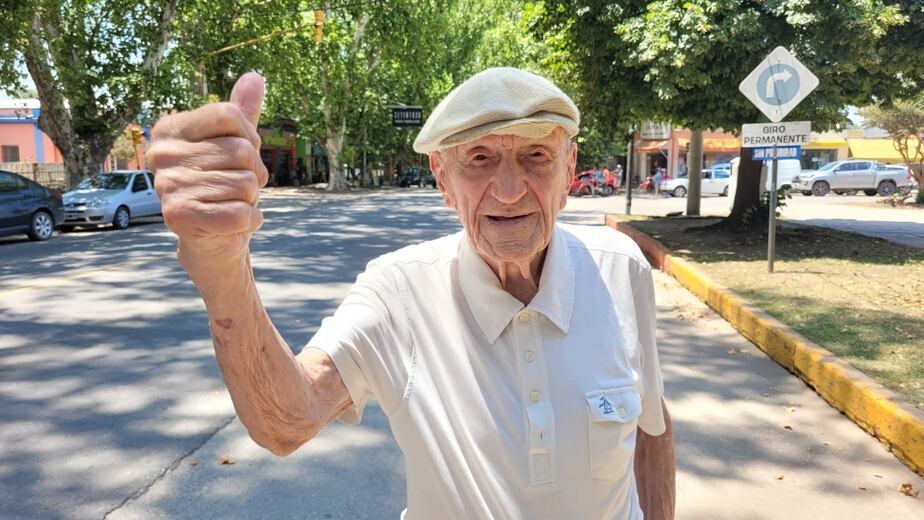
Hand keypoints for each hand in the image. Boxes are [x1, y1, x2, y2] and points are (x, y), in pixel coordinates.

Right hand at [147, 72, 268, 267]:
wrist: (212, 242)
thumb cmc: (223, 187)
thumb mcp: (233, 145)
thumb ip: (241, 112)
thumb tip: (255, 76)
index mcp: (170, 129)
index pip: (229, 114)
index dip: (249, 136)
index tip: (240, 156)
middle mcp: (162, 154)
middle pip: (242, 151)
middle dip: (253, 173)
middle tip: (235, 188)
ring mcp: (167, 186)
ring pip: (247, 183)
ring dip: (251, 198)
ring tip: (229, 204)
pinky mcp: (179, 217)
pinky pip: (242, 213)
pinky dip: (250, 220)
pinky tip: (234, 224)